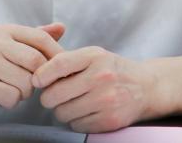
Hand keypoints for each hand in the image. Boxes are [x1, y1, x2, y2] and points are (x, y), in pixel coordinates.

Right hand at [0, 22, 64, 119]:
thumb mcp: (12, 46)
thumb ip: (36, 38)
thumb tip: (61, 27)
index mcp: (4, 31)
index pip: (40, 38)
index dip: (56, 54)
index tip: (60, 68)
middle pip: (36, 61)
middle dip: (40, 77)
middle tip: (33, 82)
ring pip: (26, 82)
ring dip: (25, 92)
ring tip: (13, 88)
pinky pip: (13, 96)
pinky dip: (12, 101)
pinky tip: (2, 96)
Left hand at [33, 46, 156, 132]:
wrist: (145, 87)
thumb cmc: (113, 70)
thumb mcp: (94, 56)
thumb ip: (68, 61)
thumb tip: (37, 75)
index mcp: (95, 57)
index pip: (59, 64)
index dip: (42, 75)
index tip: (37, 80)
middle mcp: (101, 77)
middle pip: (55, 94)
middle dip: (50, 97)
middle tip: (56, 95)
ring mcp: (106, 100)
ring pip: (63, 113)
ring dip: (64, 110)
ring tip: (75, 102)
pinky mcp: (109, 120)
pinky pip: (77, 126)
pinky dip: (77, 121)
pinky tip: (87, 111)